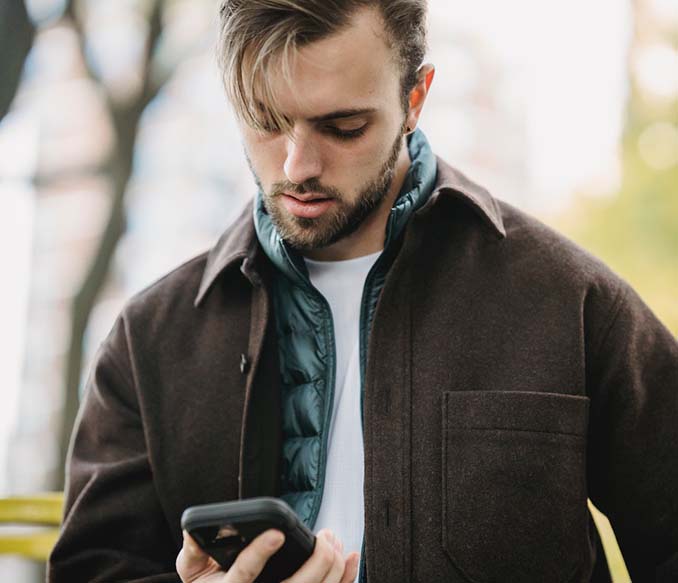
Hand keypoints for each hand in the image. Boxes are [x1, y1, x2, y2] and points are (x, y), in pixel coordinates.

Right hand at [176, 528, 359, 582]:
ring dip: (333, 569)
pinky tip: (350, 558)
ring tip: (336, 541)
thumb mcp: (192, 570)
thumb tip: (193, 531)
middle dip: (317, 562)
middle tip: (326, 537)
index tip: (277, 533)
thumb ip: (193, 550)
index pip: (244, 575)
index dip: (260, 554)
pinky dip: (343, 579)